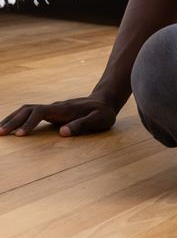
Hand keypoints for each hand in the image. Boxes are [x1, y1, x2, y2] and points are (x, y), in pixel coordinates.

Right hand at [0, 96, 117, 136]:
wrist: (104, 101)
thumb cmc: (103, 113)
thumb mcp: (99, 119)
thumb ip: (82, 125)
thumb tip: (62, 133)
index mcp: (64, 108)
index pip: (40, 112)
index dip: (28, 123)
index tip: (19, 135)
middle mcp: (55, 106)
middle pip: (28, 109)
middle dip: (13, 120)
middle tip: (0, 133)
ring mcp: (52, 109)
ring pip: (26, 109)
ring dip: (12, 118)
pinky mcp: (51, 112)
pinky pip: (30, 114)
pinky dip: (18, 119)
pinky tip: (10, 127)